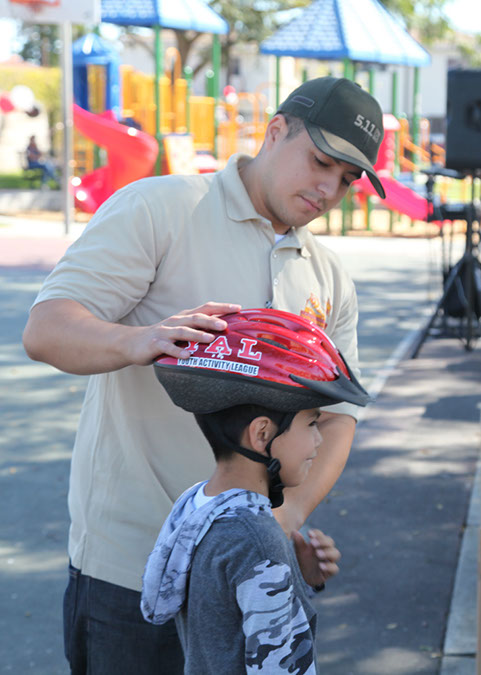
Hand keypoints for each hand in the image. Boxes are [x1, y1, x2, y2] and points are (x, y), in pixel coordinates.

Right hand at [126, 301, 240, 365]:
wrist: (134, 343)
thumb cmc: (164, 337)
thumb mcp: (182, 330)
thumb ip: (199, 329)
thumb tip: (226, 330)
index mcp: (186, 317)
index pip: (206, 308)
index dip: (222, 307)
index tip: (238, 308)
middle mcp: (177, 321)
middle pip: (196, 318)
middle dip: (211, 321)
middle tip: (225, 326)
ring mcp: (166, 332)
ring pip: (183, 331)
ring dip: (197, 335)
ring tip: (210, 339)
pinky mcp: (156, 344)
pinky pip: (168, 348)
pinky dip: (178, 351)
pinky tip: (188, 355)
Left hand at [292, 529, 339, 587]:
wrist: (305, 576)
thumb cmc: (305, 560)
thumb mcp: (300, 551)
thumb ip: (298, 542)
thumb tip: (294, 532)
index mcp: (319, 543)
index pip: (320, 535)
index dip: (316, 533)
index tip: (309, 534)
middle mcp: (326, 550)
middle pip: (330, 542)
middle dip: (322, 541)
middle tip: (313, 543)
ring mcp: (329, 560)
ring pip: (336, 554)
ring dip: (327, 552)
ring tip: (318, 553)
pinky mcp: (330, 572)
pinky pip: (334, 568)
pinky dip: (329, 566)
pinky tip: (321, 566)